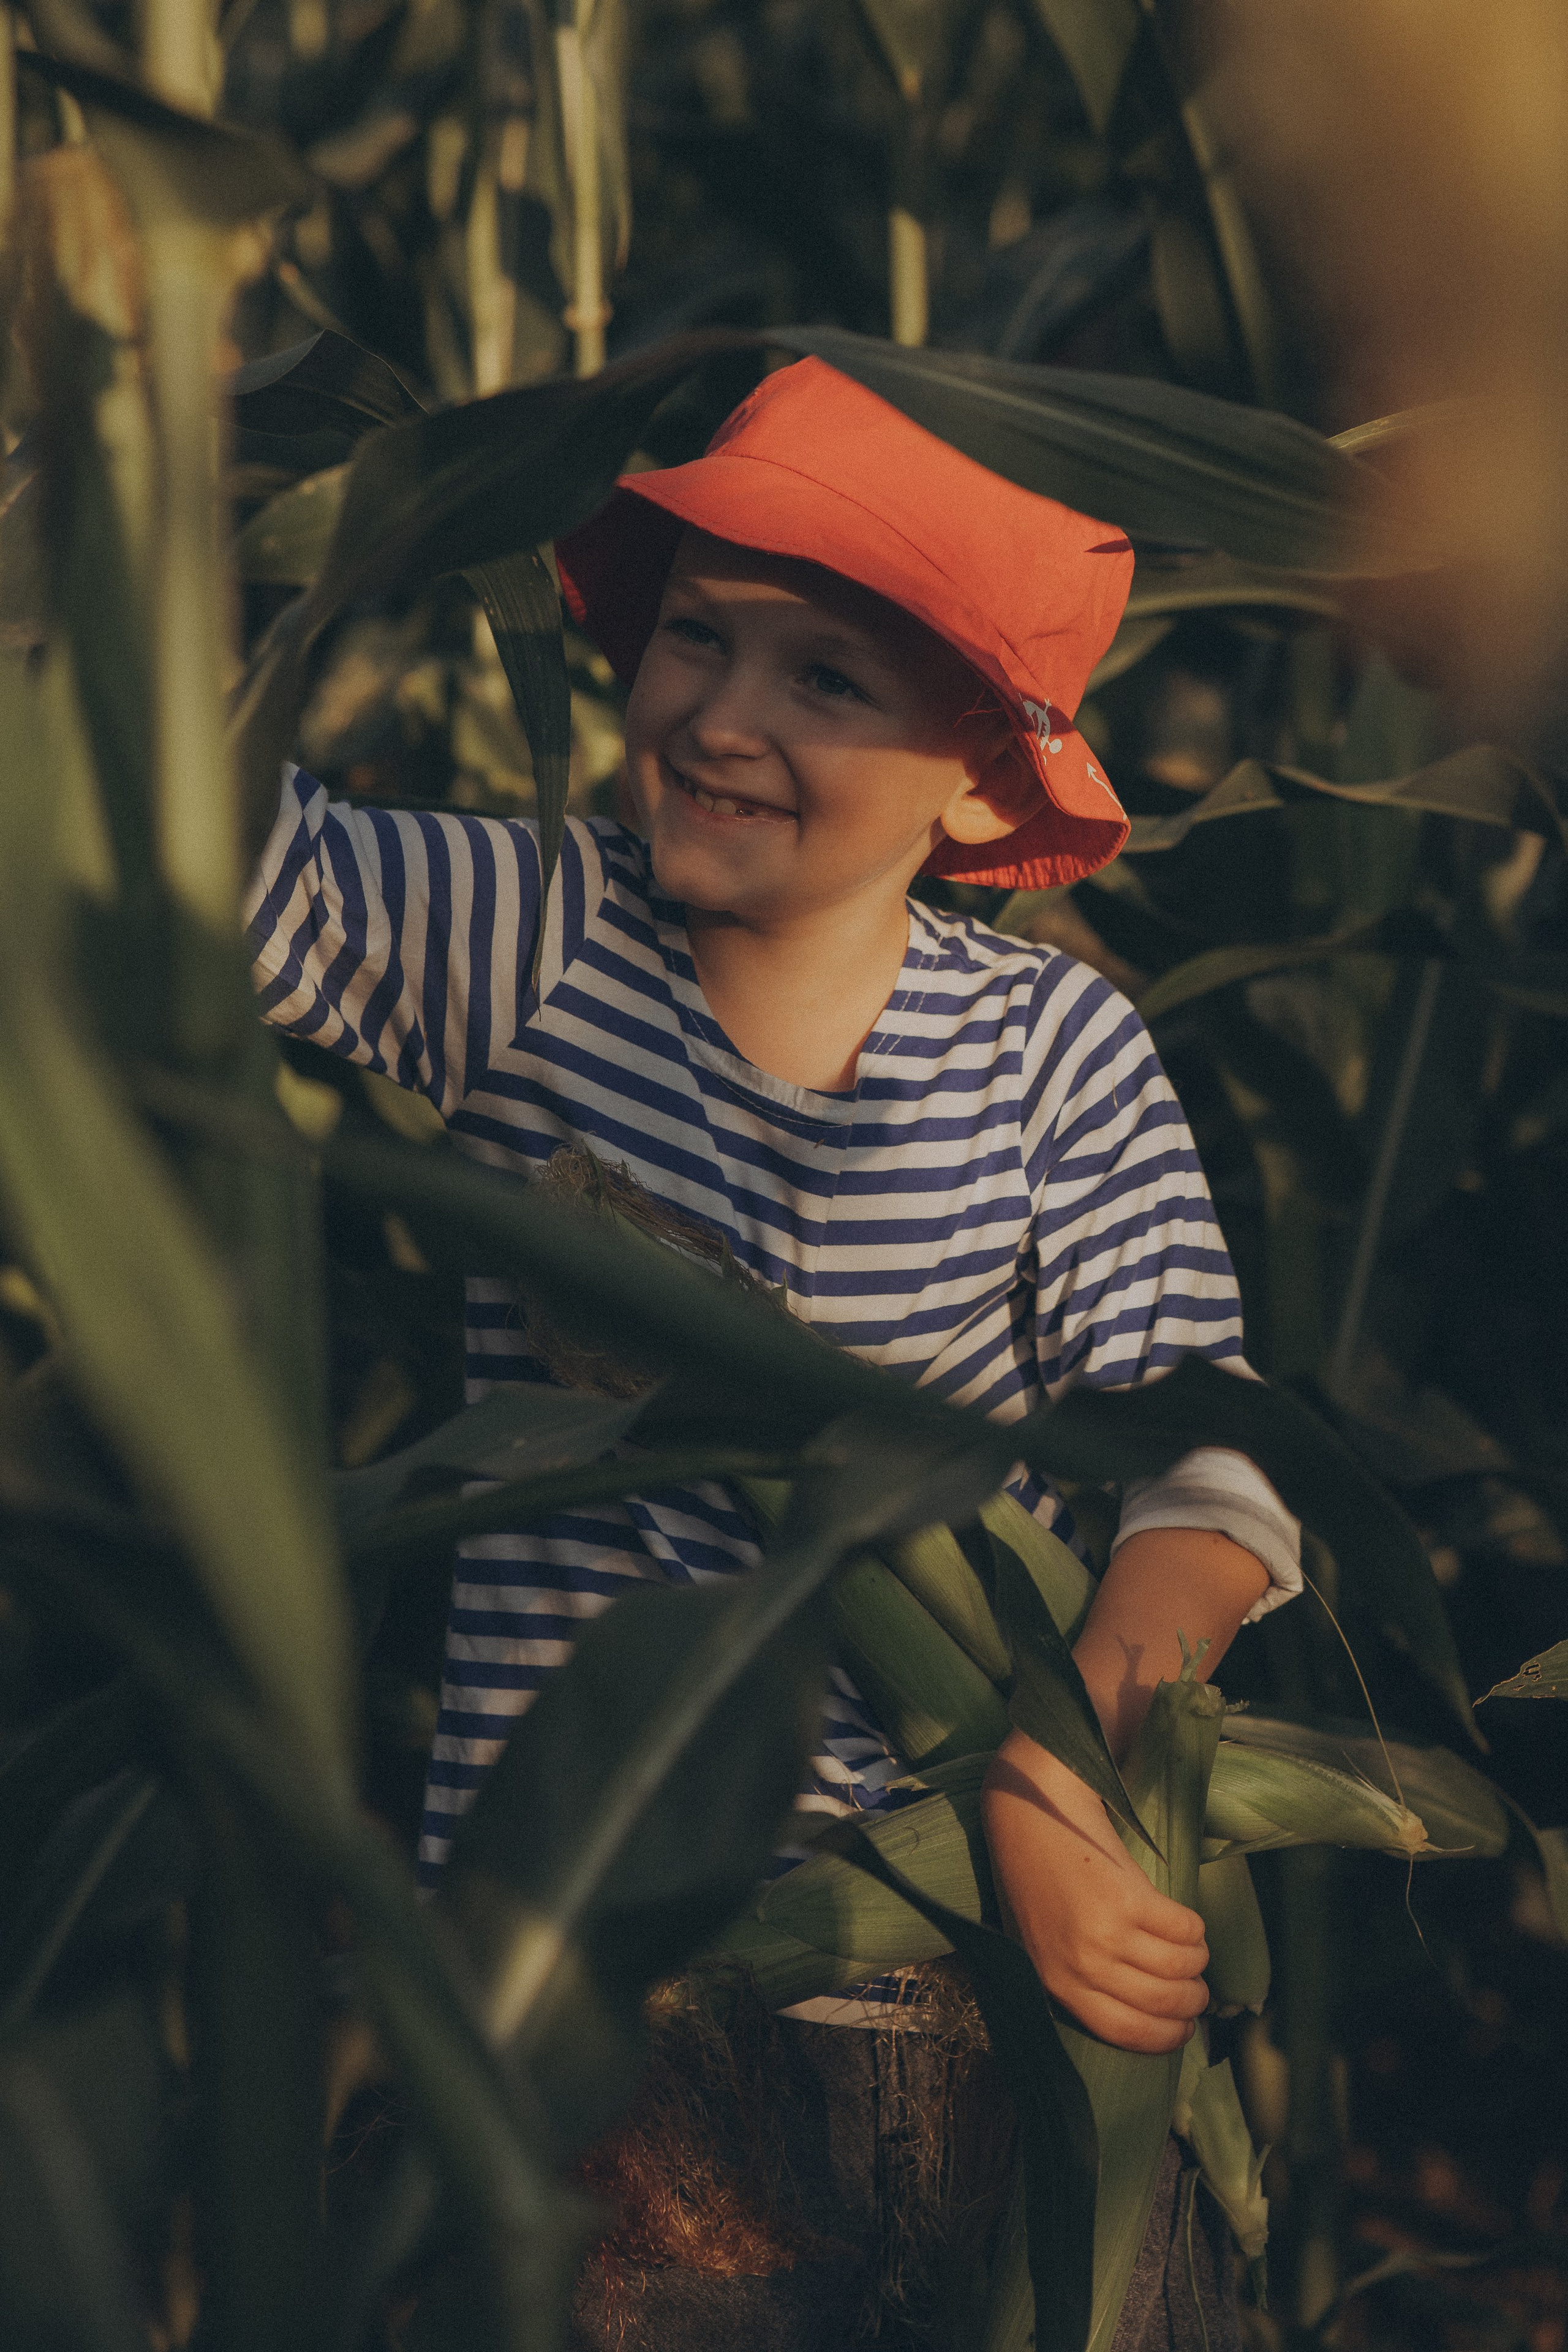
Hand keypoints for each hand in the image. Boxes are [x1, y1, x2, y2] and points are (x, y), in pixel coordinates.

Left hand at [981, 1728, 1208, 2051]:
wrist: (1030, 1809)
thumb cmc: (1039, 1875)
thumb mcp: (1043, 1944)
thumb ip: (1081, 1982)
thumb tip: (1146, 2017)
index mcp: (1057, 1984)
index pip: (1129, 2034)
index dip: (1168, 2035)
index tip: (1186, 2026)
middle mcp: (1081, 1966)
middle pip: (1163, 2004)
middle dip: (1193, 2000)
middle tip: (1197, 1987)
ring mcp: (1105, 1933)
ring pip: (1183, 1967)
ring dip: (1198, 1961)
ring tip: (1191, 1948)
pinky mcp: (1129, 1897)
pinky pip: (1187, 1930)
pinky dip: (1195, 1928)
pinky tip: (1182, 1918)